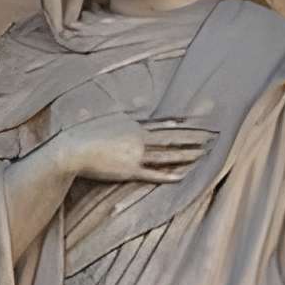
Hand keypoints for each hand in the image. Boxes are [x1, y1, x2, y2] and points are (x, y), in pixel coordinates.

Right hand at [52, 113, 211, 185]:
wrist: (72, 149)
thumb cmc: (83, 135)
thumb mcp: (106, 119)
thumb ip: (122, 117)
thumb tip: (132, 109)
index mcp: (133, 123)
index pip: (162, 123)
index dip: (181, 124)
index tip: (195, 123)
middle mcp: (139, 136)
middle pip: (172, 136)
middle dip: (194, 136)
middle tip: (213, 136)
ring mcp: (136, 154)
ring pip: (168, 154)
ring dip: (187, 154)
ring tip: (204, 154)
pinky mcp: (130, 170)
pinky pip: (154, 174)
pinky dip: (169, 175)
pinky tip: (183, 175)